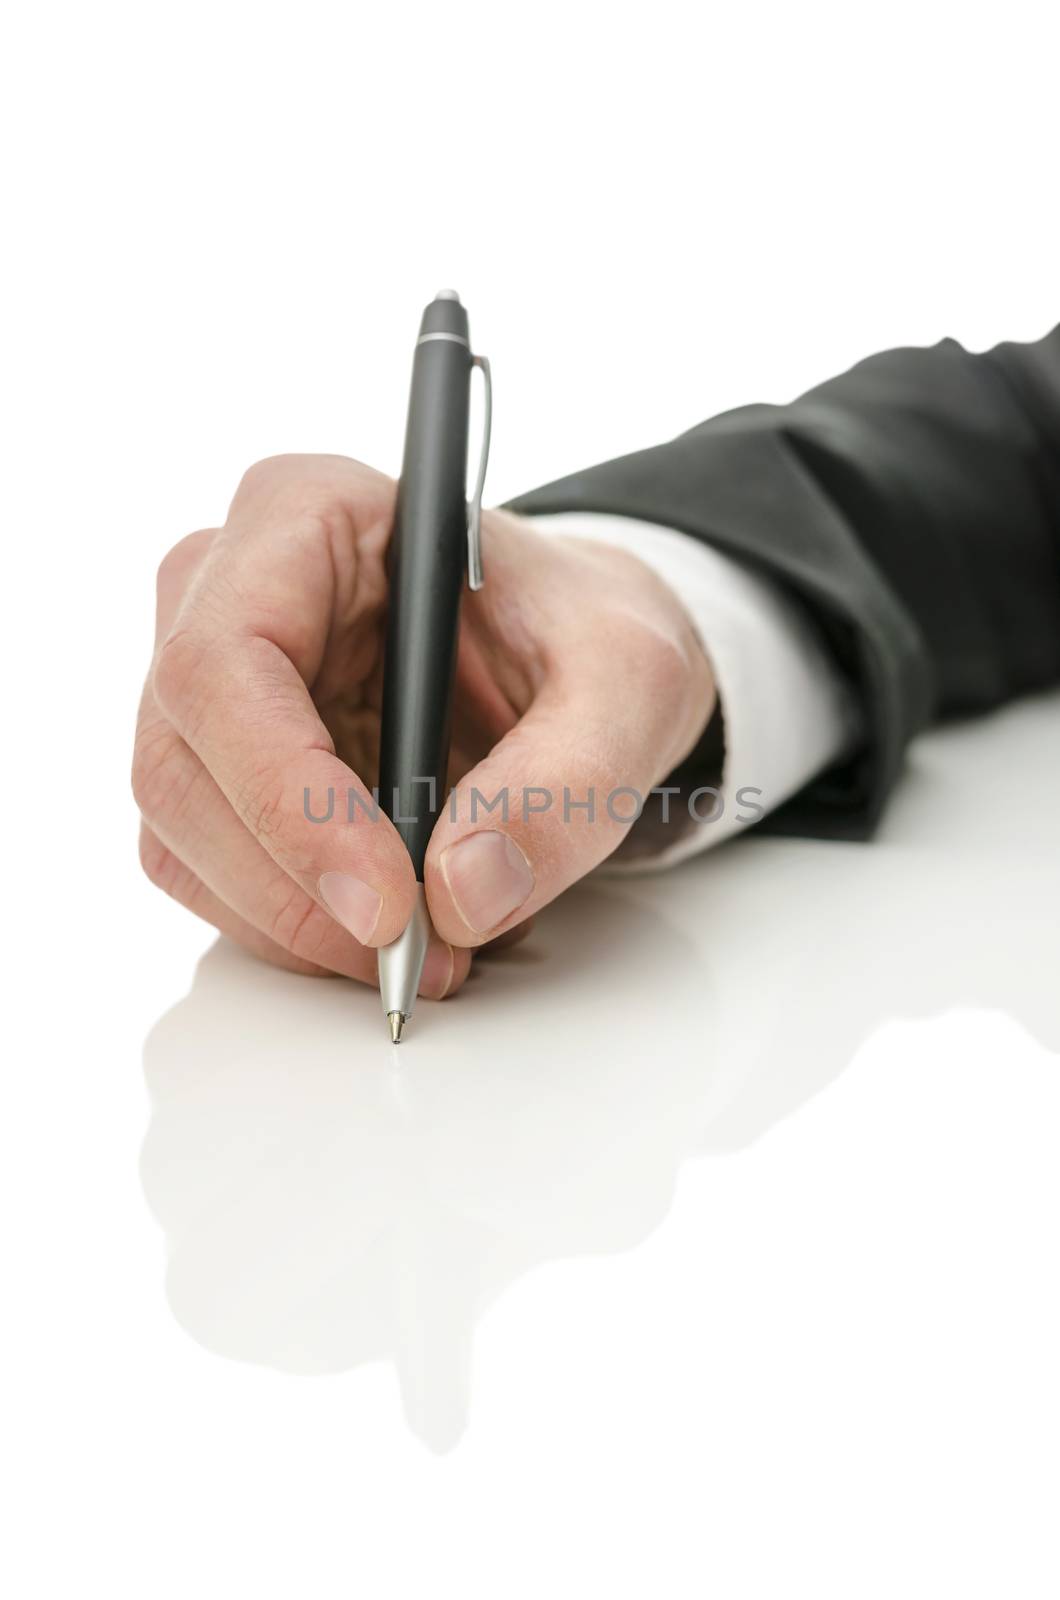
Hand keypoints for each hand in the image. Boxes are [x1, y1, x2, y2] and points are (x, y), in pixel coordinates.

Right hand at [133, 455, 714, 997]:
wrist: (573, 659)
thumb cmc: (583, 635)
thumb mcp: (627, 685)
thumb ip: (567, 780)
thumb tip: (463, 892)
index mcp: (304, 514)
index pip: (226, 663)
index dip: (287, 797)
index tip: (385, 900)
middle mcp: (225, 590)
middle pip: (182, 764)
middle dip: (294, 887)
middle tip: (417, 954)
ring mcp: (209, 688)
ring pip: (181, 835)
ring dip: (294, 923)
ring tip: (429, 949)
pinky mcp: (220, 770)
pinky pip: (212, 873)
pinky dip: (295, 927)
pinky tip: (387, 928)